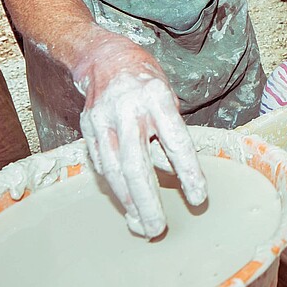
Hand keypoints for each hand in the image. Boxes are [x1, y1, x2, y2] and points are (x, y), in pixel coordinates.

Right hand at [71, 40, 202, 238]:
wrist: (105, 57)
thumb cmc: (146, 82)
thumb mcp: (168, 97)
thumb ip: (169, 133)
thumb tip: (173, 173)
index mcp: (157, 97)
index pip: (176, 141)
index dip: (188, 172)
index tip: (199, 198)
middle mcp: (128, 109)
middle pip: (137, 163)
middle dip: (148, 200)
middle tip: (158, 228)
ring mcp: (103, 119)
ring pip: (114, 169)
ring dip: (128, 202)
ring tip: (142, 225)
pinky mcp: (87, 128)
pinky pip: (101, 165)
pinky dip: (115, 187)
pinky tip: (127, 204)